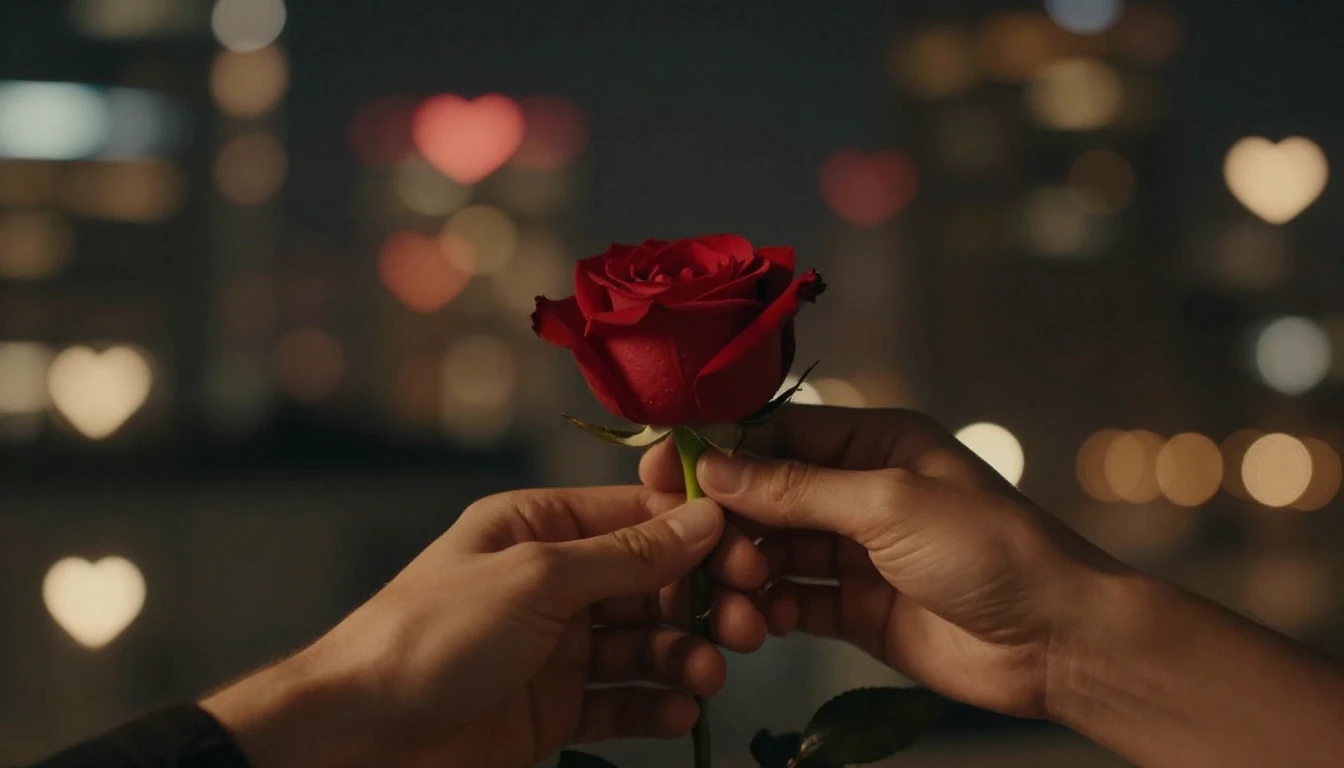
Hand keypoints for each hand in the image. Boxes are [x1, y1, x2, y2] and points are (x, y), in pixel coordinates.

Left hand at [202, 487, 769, 767]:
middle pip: (652, 583)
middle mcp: (554, 581)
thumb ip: (626, 555)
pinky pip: (622, 699)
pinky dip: (656, 703)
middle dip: (701, 602)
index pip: (638, 518)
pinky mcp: (555, 708)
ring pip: (645, 643)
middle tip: (747, 627)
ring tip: (709, 676)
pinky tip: (681, 709)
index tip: (752, 557)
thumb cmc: (432, 635)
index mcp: (540, 528)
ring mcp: (556, 648)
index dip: (699, 534)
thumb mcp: (536, 580)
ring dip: (685, 655)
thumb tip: (705, 517)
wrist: (357, 738)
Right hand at [641, 406, 1119, 718]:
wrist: (1057, 641)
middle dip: (726, 523)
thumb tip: (716, 467)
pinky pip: (791, 601)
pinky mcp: (854, 609)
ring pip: (771, 552)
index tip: (663, 476)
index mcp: (873, 441)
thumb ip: (797, 488)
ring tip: (731, 598)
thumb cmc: (988, 549)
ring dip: (741, 573)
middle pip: (765, 496)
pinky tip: (754, 625)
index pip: (776, 435)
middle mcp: (858, 490)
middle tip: (695, 553)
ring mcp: (855, 553)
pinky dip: (766, 611)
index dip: (719, 454)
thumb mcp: (888, 504)